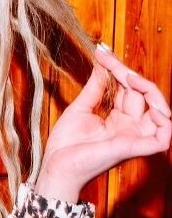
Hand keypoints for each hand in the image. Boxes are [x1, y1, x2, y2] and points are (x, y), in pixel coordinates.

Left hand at [34, 44, 170, 202]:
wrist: (55, 164)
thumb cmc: (66, 143)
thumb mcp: (81, 107)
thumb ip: (95, 87)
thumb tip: (101, 64)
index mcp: (118, 118)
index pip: (129, 89)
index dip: (118, 69)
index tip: (102, 53)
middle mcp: (130, 127)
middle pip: (145, 96)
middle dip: (130, 75)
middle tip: (109, 61)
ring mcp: (133, 138)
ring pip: (160, 113)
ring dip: (151, 92)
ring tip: (130, 78)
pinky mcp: (132, 148)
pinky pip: (161, 139)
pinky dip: (164, 122)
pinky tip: (149, 105)